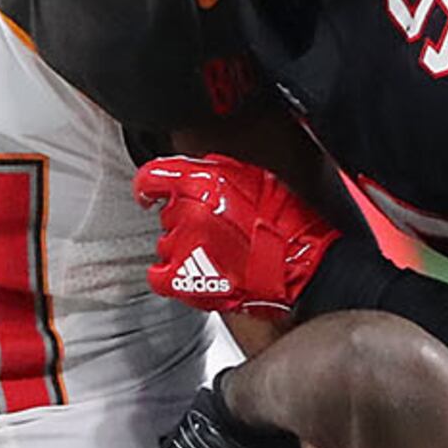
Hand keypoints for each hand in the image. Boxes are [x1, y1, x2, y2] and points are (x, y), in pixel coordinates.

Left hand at [134, 157, 340, 315]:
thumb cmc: (286, 220)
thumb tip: (201, 168)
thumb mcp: (255, 174)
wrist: (299, 262)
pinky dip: (170, 275)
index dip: (148, 188)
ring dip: (183, 246)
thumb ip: (218, 170)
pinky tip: (191, 274)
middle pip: (167, 212)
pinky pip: (160, 276)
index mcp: (200, 181)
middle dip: (185, 218)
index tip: (150, 194)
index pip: (151, 178)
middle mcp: (186, 211)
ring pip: (166, 243)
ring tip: (215, 252)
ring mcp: (183, 246)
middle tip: (214, 227)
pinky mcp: (183, 279)